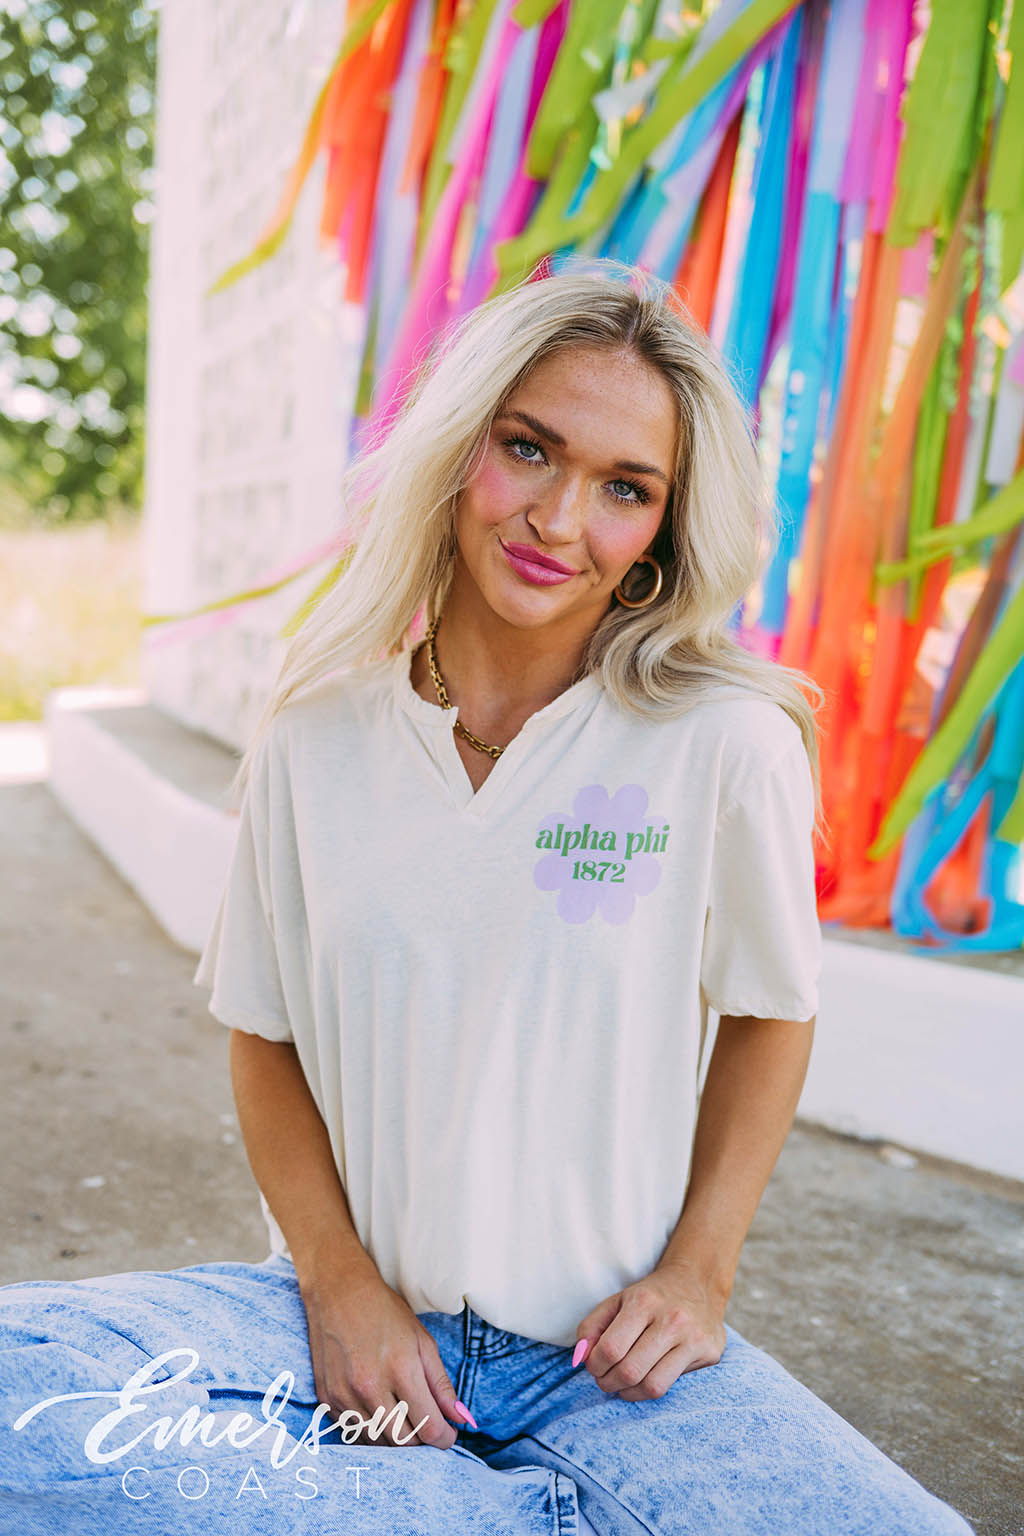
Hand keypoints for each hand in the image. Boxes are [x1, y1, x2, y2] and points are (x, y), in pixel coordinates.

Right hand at [298, 1254, 470, 1448]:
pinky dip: (372, 1431)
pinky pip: (354, 1433)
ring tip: (406, 1419)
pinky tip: (380, 1412)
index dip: (444, 1437)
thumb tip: (462, 1419)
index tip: (449, 1434)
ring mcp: (344, 1395)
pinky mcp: (327, 1399)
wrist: (338, 1292)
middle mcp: (370, 1386)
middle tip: (428, 1426)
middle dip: (422, 1441)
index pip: (428, 1426)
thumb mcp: (422, 1341)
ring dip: (397, 1439)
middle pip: (403, 1442)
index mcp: (400, 1369)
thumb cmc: (385, 1312)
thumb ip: (442, 1384)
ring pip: (378, 1443)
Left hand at [572, 1262, 726, 1399]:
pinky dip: (648, 1392)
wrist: (697, 1283)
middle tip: (604, 1380)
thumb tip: (580, 1357)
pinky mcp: (708, 1352)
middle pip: (630, 1370)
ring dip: (628, 1393)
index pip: (611, 1349)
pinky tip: (642, 1383)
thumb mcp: (617, 1301)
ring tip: (621, 1385)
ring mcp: (693, 1337)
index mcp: (644, 1302)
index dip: (595, 1365)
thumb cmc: (651, 1297)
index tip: (593, 1366)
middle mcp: (671, 1319)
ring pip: (652, 1386)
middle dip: (608, 1382)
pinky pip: (671, 1387)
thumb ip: (592, 1327)